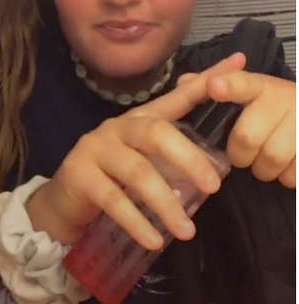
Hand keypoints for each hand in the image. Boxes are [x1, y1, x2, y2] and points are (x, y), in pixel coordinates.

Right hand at [26, 52, 246, 249]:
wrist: (65, 203)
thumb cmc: (112, 180)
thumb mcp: (145, 161)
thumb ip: (173, 154)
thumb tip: (218, 156)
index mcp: (138, 121)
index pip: (176, 97)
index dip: (206, 83)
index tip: (238, 64)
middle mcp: (116, 128)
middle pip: (156, 133)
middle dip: (188, 159)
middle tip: (214, 188)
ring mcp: (94, 150)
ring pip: (137, 171)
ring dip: (166, 204)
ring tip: (187, 231)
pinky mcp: (79, 176)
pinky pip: (113, 199)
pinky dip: (137, 222)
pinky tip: (154, 240)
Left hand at [194, 70, 294, 187]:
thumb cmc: (272, 109)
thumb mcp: (248, 93)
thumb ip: (214, 87)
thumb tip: (185, 81)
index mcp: (260, 86)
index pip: (241, 83)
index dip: (228, 86)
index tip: (215, 87)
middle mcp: (284, 99)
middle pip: (247, 137)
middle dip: (239, 154)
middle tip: (242, 156)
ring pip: (272, 158)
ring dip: (263, 169)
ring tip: (264, 163)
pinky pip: (294, 172)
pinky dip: (286, 177)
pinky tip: (286, 168)